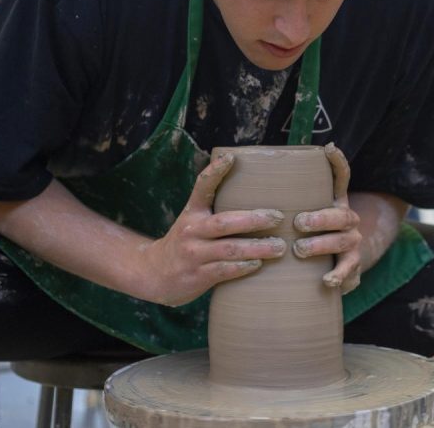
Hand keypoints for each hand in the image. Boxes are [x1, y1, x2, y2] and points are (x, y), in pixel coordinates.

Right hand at [135, 153, 287, 306]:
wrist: (154, 274)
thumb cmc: (186, 243)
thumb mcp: (193, 221)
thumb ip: (215, 210)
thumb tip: (254, 194)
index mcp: (193, 212)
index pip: (202, 187)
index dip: (215, 172)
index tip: (231, 158)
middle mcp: (192, 230)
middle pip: (225, 222)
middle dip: (254, 220)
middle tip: (277, 217)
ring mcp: (194, 254)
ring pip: (229, 249)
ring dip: (257, 248)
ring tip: (279, 246)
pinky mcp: (198, 275)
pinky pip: (224, 270)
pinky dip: (243, 267)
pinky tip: (258, 264)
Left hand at [292, 143, 361, 293]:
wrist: (333, 270)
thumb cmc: (302, 238)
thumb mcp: (295, 217)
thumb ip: (280, 202)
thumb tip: (240, 175)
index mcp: (332, 203)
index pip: (340, 178)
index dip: (337, 163)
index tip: (328, 148)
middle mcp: (346, 220)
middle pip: (341, 214)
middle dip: (321, 218)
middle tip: (298, 222)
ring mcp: (351, 243)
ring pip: (344, 240)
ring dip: (322, 244)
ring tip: (300, 249)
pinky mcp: (352, 267)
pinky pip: (349, 270)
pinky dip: (338, 275)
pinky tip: (326, 281)